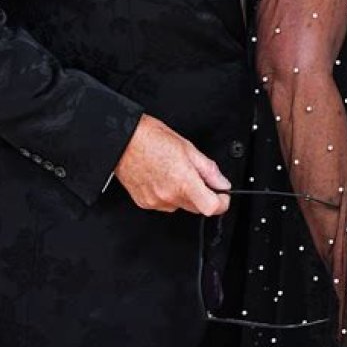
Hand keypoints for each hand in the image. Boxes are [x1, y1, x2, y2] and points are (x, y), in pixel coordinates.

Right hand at [114, 113, 230, 215]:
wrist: (123, 141)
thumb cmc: (152, 138)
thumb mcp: (187, 147)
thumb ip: (208, 169)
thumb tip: (221, 182)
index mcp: (183, 182)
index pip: (212, 207)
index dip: (222, 202)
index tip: (222, 194)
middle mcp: (170, 196)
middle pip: (198, 208)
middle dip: (203, 195)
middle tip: (197, 176)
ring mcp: (156, 202)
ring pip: (180, 206)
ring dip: (184, 194)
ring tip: (175, 172)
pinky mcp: (145, 203)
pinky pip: (164, 205)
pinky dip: (168, 195)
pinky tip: (163, 177)